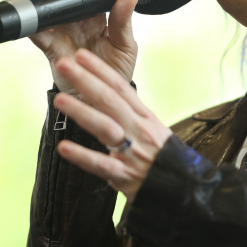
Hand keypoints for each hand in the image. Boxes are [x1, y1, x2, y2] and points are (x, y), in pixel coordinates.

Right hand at [31, 0, 137, 93]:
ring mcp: (62, 28)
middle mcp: (78, 17)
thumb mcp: (125, 46)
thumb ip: (123, 22)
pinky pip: (37, 29)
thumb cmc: (113, 72)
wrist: (100, 102)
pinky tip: (46, 5)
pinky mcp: (49, 45)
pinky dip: (36, 17)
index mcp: (98, 14)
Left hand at [53, 48, 172, 200]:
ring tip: (59, 99)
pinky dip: (82, 156)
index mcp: (147, 119)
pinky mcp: (126, 176)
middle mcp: (140, 131)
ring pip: (105, 127)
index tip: (81, 55)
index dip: (100, 70)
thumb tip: (111, 101)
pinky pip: (101, 165)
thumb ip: (133, 118)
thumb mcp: (156, 133)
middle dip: (86, 80)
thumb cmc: (167, 162)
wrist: (187, 192)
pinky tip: (64, 147)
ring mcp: (133, 153)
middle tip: (64, 64)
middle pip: (110, 100)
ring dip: (81, 112)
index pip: (121, 88)